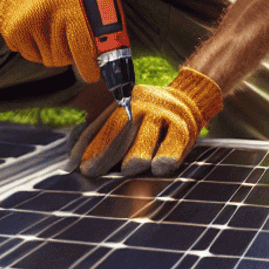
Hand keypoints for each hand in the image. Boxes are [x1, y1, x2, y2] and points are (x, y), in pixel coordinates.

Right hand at [0, 0, 98, 82]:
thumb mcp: (78, 0)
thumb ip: (90, 25)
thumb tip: (102, 59)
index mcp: (73, 4)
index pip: (84, 45)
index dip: (89, 65)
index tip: (93, 76)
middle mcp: (50, 13)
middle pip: (63, 58)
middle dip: (69, 58)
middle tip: (69, 45)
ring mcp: (29, 23)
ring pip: (47, 59)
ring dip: (51, 53)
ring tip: (50, 30)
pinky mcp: (13, 31)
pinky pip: (29, 56)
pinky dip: (34, 49)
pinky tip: (34, 30)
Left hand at [69, 67, 221, 177]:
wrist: (190, 98)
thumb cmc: (151, 121)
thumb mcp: (129, 121)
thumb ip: (108, 140)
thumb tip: (78, 166)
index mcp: (125, 103)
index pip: (104, 125)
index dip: (91, 146)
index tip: (81, 168)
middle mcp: (143, 104)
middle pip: (120, 128)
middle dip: (106, 151)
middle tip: (94, 170)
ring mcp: (164, 113)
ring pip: (147, 135)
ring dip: (137, 154)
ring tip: (128, 169)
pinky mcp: (185, 125)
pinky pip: (175, 142)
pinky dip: (167, 156)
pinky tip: (160, 168)